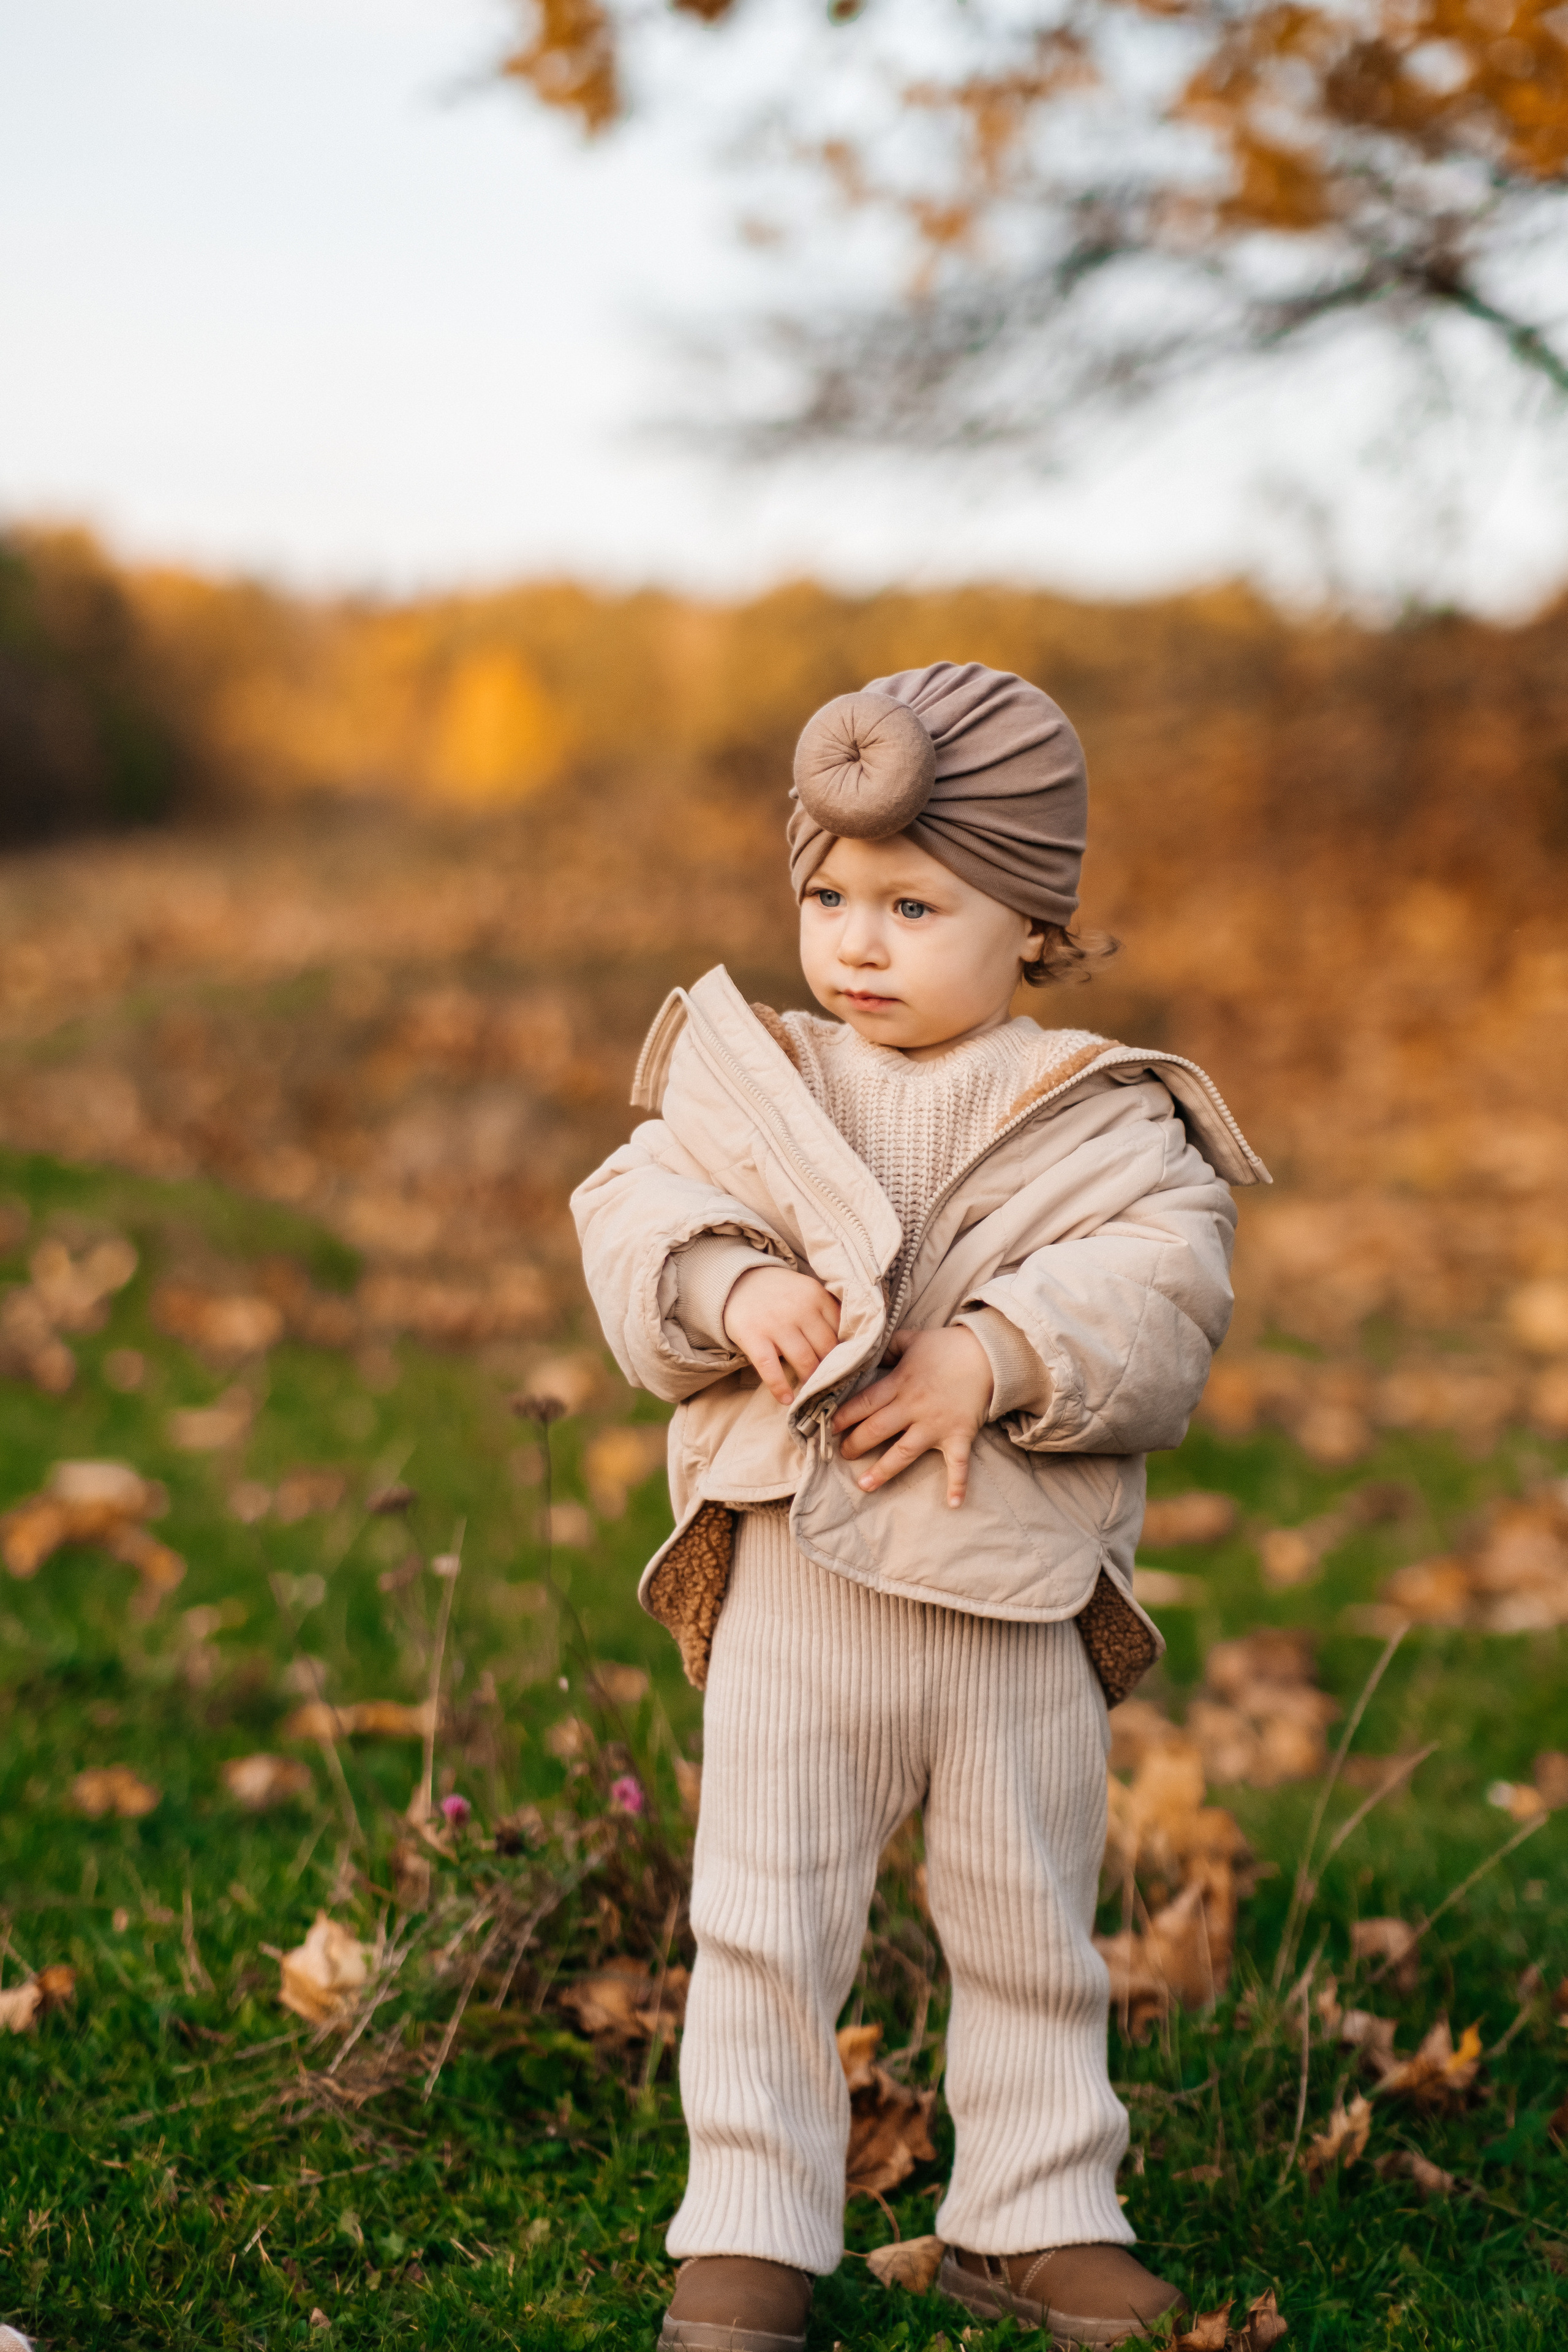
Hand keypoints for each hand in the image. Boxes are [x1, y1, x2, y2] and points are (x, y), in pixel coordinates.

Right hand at [723, 1265, 842, 1405]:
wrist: (738, 1281)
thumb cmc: (780, 1294)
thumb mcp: (807, 1291)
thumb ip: (827, 1311)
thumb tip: (852, 1344)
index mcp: (816, 1296)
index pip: (841, 1330)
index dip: (848, 1351)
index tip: (850, 1366)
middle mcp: (799, 1309)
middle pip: (826, 1348)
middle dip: (832, 1369)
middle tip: (834, 1383)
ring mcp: (775, 1323)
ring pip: (804, 1360)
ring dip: (811, 1380)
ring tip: (814, 1392)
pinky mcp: (753, 1336)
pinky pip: (770, 1367)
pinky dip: (779, 1386)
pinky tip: (787, 1399)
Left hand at [831, 1326, 992, 1507]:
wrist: (989, 1353)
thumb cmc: (947, 1346)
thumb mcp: (910, 1340)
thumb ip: (885, 1348)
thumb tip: (862, 1352)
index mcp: (900, 1383)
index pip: (864, 1403)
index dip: (844, 1416)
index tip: (829, 1428)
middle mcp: (914, 1407)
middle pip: (877, 1429)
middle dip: (855, 1444)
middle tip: (841, 1454)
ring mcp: (936, 1424)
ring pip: (904, 1452)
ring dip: (883, 1470)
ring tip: (863, 1485)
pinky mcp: (959, 1435)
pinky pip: (958, 1463)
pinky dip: (958, 1483)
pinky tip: (953, 1504)